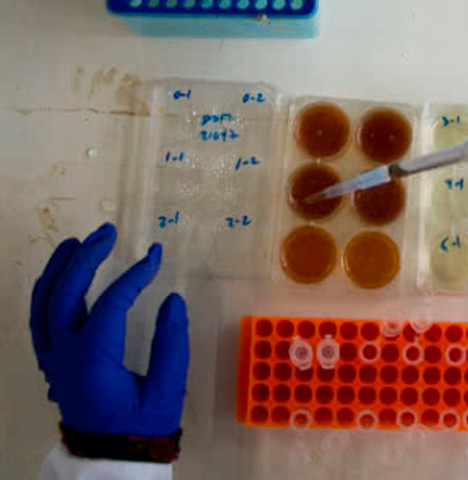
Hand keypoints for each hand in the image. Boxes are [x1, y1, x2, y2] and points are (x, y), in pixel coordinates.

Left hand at [30, 223, 188, 437]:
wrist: (110, 458)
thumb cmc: (141, 426)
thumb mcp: (165, 391)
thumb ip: (171, 344)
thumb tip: (172, 301)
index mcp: (92, 360)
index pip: (110, 303)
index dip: (134, 276)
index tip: (156, 256)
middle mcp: (63, 353)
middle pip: (65, 293)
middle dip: (86, 258)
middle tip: (108, 233)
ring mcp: (51, 356)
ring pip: (43, 302)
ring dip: (59, 268)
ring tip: (78, 242)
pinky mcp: (51, 360)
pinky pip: (40, 316)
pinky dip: (48, 289)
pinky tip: (62, 273)